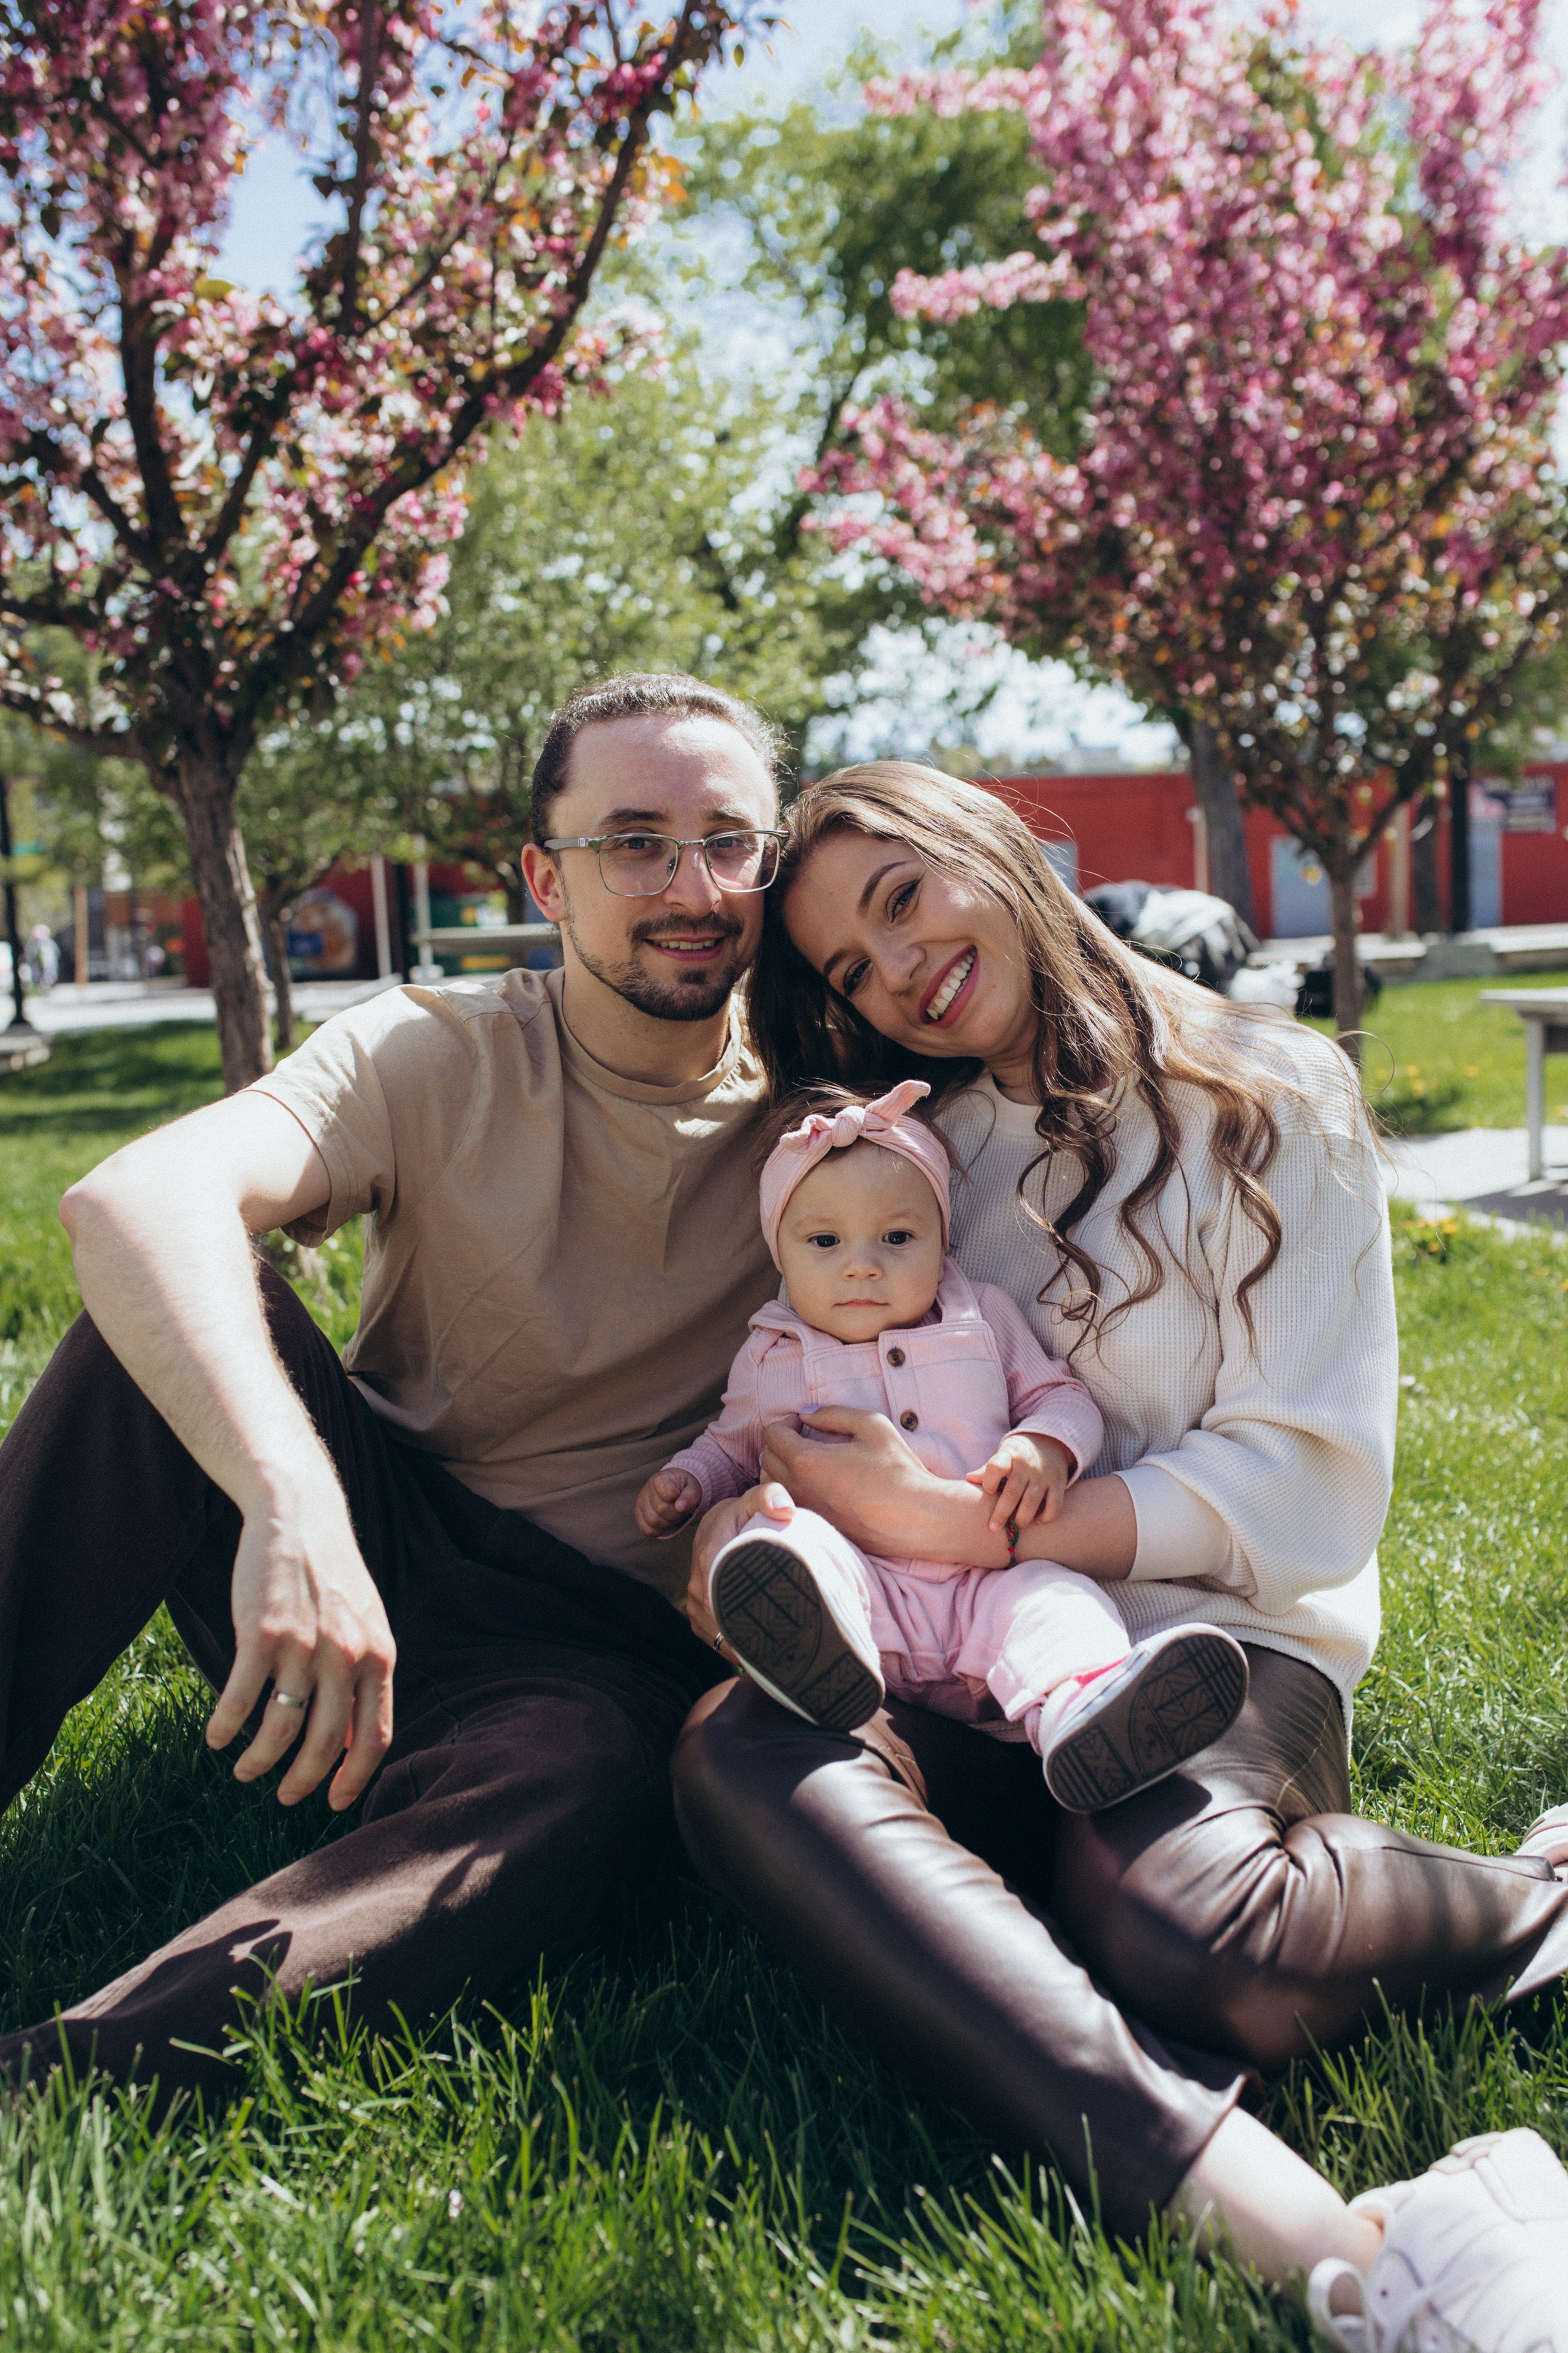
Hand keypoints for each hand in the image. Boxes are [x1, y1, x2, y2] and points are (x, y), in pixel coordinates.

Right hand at [205, 1474, 396, 1811]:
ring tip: (245, 1772)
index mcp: (379, 1657)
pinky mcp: (262, 1633)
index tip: (334, 1803)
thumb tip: (353, 1741)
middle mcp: (347, 1656)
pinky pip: (240, 1698)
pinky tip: (216, 1738)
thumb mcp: (367, 1624)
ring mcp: (305, 1646)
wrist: (300, 1517)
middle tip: (285, 1797)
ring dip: (259, 1760)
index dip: (354, 1778)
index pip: (375, 1736)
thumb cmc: (332, 1576)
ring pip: (281, 1729)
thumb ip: (365, 1677)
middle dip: (303, 1781)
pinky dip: (226, 1727)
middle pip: (325, 1743)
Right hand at [636, 1466, 702, 1538]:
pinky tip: (666, 1521)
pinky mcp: (639, 1515)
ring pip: (653, 1521)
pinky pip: (648, 1530)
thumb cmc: (685, 1489)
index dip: (679, 1500)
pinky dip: (660, 1530)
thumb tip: (679, 1507)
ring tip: (673, 1514)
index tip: (681, 1497)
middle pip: (661, 1509)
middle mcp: (647, 1489)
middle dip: (676, 1513)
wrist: (676, 1490)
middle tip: (680, 1508)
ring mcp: (641, 1503)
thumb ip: (689, 1496)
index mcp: (660, 1478)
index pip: (668, 1494)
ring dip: (668, 1522)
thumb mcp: (693, 1489)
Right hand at [684, 1481, 793, 1648]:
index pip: (724, 1601)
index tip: (777, 1630)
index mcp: (710, 1559)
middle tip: (785, 1645)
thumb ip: (769, 1496)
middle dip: (752, 1638)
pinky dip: (733, 1644)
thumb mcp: (753, 1500)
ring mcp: (694, 1603)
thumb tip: (785, 1508)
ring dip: (743, 1643)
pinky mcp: (697, 1615)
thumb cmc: (740, 1515)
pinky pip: (714, 1637)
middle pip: (724, 1624)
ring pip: (718, 1635)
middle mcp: (697, 1585)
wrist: (716, 1525)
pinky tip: (757, 1648)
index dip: (749, 1621)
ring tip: (774, 1650)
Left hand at [759, 1406, 998, 1562]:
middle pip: (766, 1459)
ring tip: (810, 1462)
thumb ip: (833, 1414)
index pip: (772, 1434)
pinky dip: (792, 1492)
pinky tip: (817, 1487)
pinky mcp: (815, 1528)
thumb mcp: (872, 1426)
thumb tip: (807, 1413)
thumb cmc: (898, 1470)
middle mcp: (798, 1489)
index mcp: (807, 1460)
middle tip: (805, 1439)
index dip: (785, 1422)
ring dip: (782, 1469)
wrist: (916, 1517)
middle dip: (781, 1444)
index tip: (803, 1423)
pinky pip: (788, 1505)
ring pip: (772, 1486)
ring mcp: (805, 1512)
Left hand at [966, 1432, 1072, 1534]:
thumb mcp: (1002, 1456)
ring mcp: (1044, 1475)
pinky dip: (1046, 1517)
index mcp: (1009, 1456)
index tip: (988, 1491)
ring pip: (1032, 1502)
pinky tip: (1037, 1521)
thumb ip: (987, 1470)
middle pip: (1012, 1492)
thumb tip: (969, 1479)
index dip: (989, 1480)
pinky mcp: (1058, 1484)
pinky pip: (1054, 1505)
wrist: (1049, 1442)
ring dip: (1022, 1519)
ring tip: (1015, 1529)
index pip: (996, 1466)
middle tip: (994, 1527)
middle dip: (1002, 1513)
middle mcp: (1027, 1466)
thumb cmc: (1017, 1456)